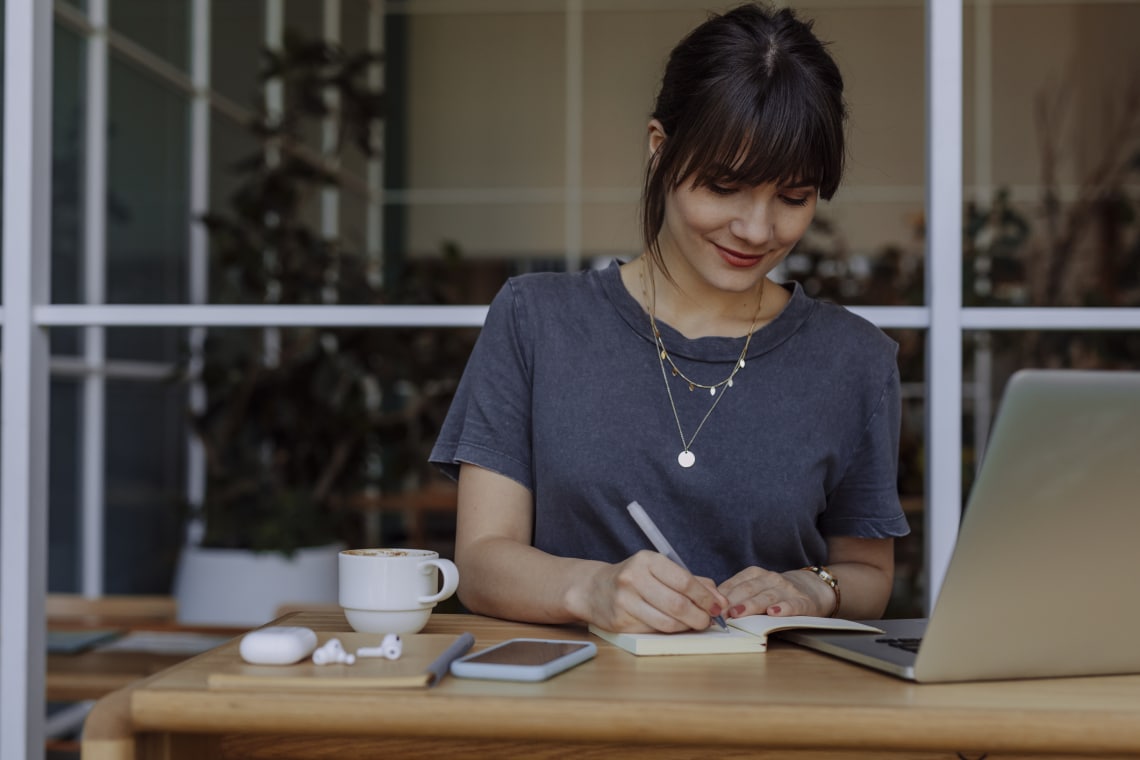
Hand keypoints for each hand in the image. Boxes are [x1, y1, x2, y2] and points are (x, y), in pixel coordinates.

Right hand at [574, 550, 728, 632]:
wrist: (594, 589)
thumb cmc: (635, 579)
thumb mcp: (660, 570)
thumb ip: (692, 582)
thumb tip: (719, 600)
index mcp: (647, 560)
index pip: (684, 581)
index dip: (705, 598)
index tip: (717, 607)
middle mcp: (633, 578)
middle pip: (677, 604)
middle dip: (699, 616)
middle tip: (707, 621)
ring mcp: (624, 601)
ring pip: (667, 622)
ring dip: (686, 627)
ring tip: (692, 624)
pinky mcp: (620, 621)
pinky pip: (653, 631)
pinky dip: (670, 631)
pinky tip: (674, 626)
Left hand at [718, 566, 834, 618]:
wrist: (812, 588)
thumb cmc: (776, 591)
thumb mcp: (756, 587)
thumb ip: (736, 594)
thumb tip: (710, 606)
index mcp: (755, 574)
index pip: (734, 584)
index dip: (721, 597)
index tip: (708, 607)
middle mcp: (770, 579)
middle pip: (748, 590)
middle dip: (732, 601)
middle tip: (719, 613)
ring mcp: (786, 589)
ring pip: (766, 597)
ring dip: (751, 605)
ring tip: (738, 613)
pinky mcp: (802, 601)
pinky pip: (792, 605)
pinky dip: (783, 608)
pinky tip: (774, 613)